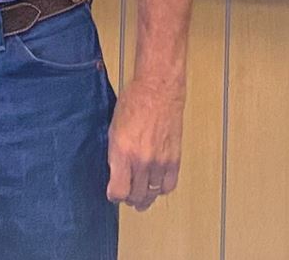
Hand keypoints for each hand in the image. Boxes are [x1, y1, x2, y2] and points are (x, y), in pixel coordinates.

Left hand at [105, 80, 184, 210]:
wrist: (158, 90)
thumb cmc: (134, 102)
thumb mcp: (113, 129)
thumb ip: (115, 155)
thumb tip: (115, 174)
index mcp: (122, 152)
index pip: (118, 192)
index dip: (114, 196)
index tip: (114, 193)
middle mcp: (141, 160)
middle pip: (136, 196)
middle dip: (129, 198)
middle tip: (128, 195)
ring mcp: (159, 161)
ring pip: (152, 193)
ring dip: (146, 196)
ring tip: (142, 193)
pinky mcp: (174, 158)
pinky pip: (169, 185)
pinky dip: (162, 189)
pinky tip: (157, 184)